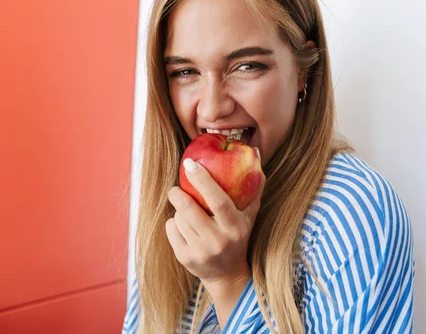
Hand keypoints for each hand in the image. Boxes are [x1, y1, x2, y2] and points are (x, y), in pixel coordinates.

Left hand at [165, 158, 264, 285]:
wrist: (227, 274)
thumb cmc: (239, 235)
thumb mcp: (250, 214)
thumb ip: (254, 184)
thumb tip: (255, 151)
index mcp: (236, 227)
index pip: (218, 200)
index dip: (203, 180)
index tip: (190, 164)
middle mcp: (219, 241)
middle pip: (190, 209)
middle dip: (178, 194)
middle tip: (176, 188)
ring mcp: (201, 251)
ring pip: (178, 218)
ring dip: (179, 211)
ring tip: (189, 214)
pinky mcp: (185, 258)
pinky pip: (171, 229)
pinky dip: (174, 224)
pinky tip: (184, 228)